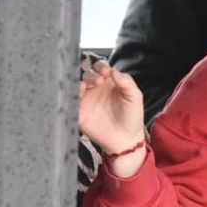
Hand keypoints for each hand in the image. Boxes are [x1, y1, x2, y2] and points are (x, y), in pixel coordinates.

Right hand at [78, 55, 147, 170]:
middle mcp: (96, 88)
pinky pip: (71, 100)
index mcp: (109, 82)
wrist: (125, 140)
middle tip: (99, 81)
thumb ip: (127, 82)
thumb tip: (114, 71)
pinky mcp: (79, 111)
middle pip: (88, 74)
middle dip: (92, 74)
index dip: (101, 66)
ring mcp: (87, 99)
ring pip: (77, 84)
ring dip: (81, 82)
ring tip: (88, 86)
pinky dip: (72, 94)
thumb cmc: (131, 117)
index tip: (106, 71)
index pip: (101, 67)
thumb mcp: (134, 97)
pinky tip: (79, 93)